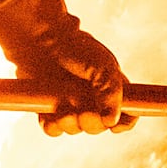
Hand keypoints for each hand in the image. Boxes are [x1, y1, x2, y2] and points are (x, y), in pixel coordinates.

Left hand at [14, 18, 131, 135]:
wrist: (40, 39)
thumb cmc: (75, 47)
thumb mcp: (102, 67)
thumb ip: (111, 93)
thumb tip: (112, 122)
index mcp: (110, 87)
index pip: (127, 111)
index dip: (125, 121)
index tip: (115, 126)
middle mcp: (91, 98)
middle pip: (100, 125)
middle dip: (93, 125)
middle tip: (85, 115)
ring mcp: (69, 103)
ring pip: (76, 128)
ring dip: (72, 127)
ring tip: (65, 115)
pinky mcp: (48, 106)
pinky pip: (53, 128)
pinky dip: (53, 127)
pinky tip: (52, 119)